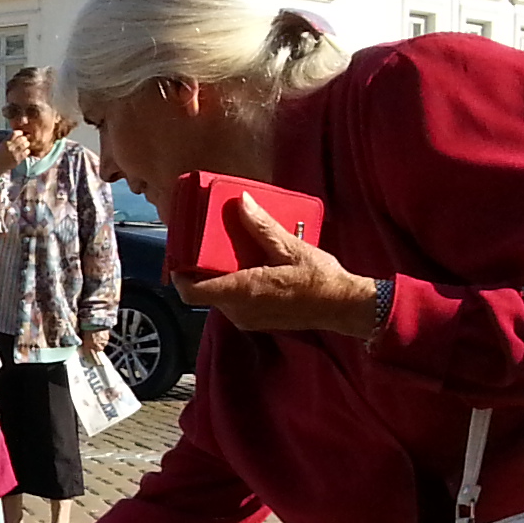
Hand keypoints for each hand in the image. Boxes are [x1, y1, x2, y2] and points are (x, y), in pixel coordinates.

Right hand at [0, 132, 27, 174]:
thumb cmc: (1, 154)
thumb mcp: (3, 144)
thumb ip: (10, 139)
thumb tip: (21, 134)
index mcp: (5, 142)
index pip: (15, 133)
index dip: (20, 132)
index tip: (21, 134)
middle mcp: (10, 147)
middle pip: (22, 138)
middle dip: (25, 138)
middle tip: (25, 140)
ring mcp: (14, 153)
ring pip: (25, 144)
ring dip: (27, 144)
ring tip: (25, 145)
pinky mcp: (18, 159)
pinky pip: (26, 152)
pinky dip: (27, 151)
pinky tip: (25, 151)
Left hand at [177, 196, 377, 334]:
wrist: (344, 307)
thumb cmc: (320, 279)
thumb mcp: (290, 248)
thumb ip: (262, 227)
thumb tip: (241, 201)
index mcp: (243, 292)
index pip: (192, 292)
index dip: (179, 276)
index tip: (179, 257)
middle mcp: (239, 311)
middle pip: (204, 292)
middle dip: (202, 270)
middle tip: (207, 244)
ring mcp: (248, 319)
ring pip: (220, 297)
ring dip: (220, 277)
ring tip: (231, 251)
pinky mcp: (257, 321)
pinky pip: (235, 303)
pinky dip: (234, 285)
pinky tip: (249, 266)